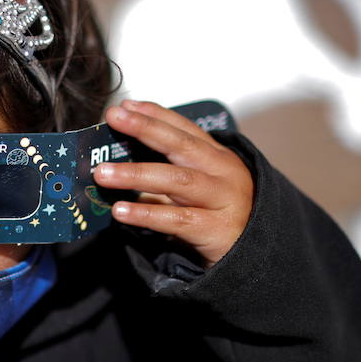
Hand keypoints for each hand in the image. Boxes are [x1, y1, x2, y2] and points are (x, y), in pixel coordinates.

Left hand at [92, 99, 254, 267]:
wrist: (257, 256)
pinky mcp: (216, 230)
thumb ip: (164, 175)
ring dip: (137, 174)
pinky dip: (146, 214)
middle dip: (145, 129)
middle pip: (181, 145)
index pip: (184, 128)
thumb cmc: (220, 218)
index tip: (124, 106)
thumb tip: (116, 165)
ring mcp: (223, 200)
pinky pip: (176, 219)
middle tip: (114, 119)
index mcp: (218, 158)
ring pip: (177, 181)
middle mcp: (223, 173)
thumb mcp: (197, 189)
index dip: (154, 114)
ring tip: (103, 173)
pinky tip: (121, 211)